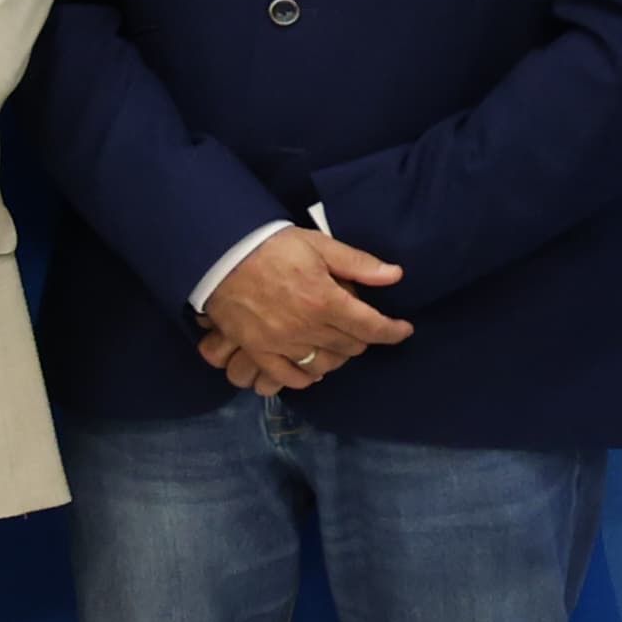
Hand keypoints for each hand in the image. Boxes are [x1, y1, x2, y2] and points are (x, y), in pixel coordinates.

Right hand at [197, 225, 408, 394]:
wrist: (218, 254)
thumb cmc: (270, 246)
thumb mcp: (318, 244)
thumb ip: (358, 263)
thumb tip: (395, 276)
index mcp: (325, 300)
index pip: (371, 327)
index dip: (393, 331)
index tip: (403, 330)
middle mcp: (307, 327)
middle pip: (350, 346)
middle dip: (363, 338)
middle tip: (361, 327)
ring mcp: (281, 343)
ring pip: (323, 364)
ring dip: (337, 357)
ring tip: (338, 345)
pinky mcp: (258, 350)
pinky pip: (288, 376)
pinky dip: (305, 376)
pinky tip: (310, 368)